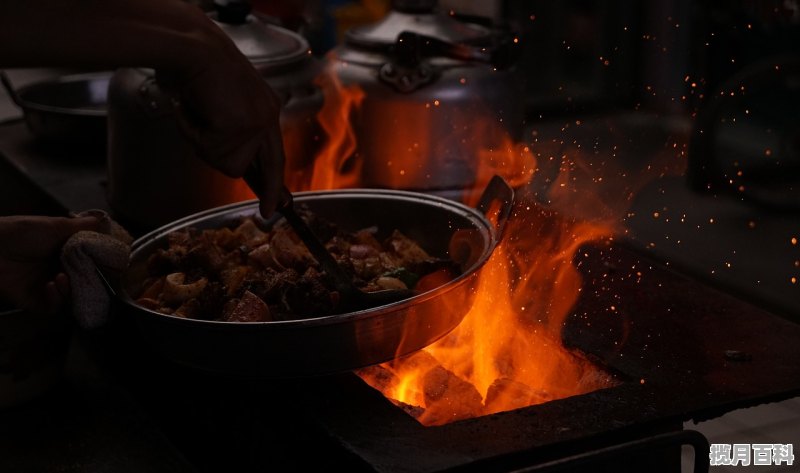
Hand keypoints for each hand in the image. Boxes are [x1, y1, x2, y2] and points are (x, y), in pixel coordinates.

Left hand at [0, 215, 101, 314]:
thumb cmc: (18, 232)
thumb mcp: (54, 225)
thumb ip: (81, 227)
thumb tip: (103, 220)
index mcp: (64, 250)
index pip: (89, 261)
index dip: (100, 263)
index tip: (109, 263)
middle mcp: (57, 269)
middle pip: (84, 281)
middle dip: (89, 279)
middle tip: (90, 275)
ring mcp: (46, 285)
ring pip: (72, 296)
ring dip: (71, 289)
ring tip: (62, 278)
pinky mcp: (34, 300)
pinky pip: (53, 307)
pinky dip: (56, 299)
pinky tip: (50, 285)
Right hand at [158, 32, 285, 217]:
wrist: (192, 47)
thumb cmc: (198, 69)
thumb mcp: (223, 103)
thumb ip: (232, 131)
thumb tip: (230, 164)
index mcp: (267, 110)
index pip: (274, 157)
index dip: (273, 186)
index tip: (273, 210)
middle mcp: (268, 116)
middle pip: (248, 167)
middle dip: (236, 169)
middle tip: (221, 146)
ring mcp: (257, 122)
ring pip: (224, 162)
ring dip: (201, 141)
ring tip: (196, 111)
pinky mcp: (241, 125)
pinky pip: (208, 150)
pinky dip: (192, 132)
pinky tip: (192, 108)